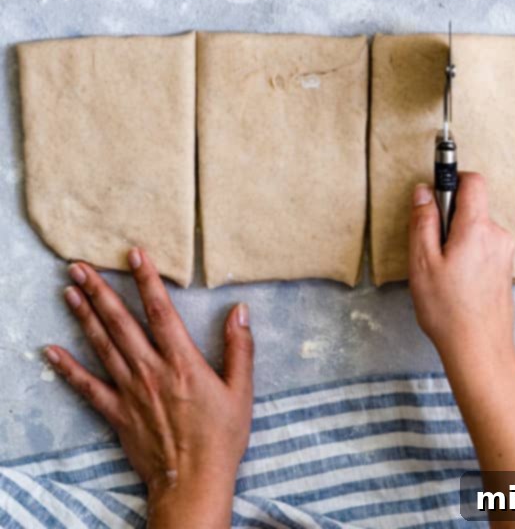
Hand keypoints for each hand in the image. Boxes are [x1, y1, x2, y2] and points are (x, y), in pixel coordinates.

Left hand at [44, 249, 252, 528]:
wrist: (193, 483)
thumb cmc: (221, 438)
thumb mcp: (241, 391)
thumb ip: (240, 348)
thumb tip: (240, 310)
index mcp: (182, 362)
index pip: (161, 311)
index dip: (147, 279)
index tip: (134, 253)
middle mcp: (151, 371)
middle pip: (121, 322)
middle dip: (100, 290)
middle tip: (79, 265)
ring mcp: (130, 392)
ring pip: (102, 346)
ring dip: (84, 316)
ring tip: (68, 291)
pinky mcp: (116, 413)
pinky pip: (87, 387)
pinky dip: (67, 368)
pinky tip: (51, 351)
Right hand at [409, 173, 514, 381]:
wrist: (479, 350)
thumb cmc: (449, 310)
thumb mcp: (422, 262)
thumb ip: (423, 220)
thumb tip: (423, 191)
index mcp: (477, 228)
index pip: (473, 181)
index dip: (453, 180)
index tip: (436, 193)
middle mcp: (497, 236)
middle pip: (473, 206)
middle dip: (450, 217)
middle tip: (432, 247)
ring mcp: (503, 253)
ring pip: (476, 228)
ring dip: (458, 238)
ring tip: (443, 271)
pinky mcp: (504, 269)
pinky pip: (483, 246)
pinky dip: (468, 254)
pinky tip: (456, 281)